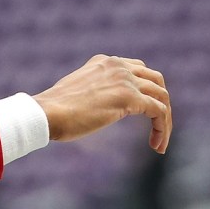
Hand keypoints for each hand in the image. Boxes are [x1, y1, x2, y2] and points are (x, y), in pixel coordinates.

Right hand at [33, 55, 171, 152]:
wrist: (45, 113)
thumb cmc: (52, 111)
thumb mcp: (76, 93)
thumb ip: (91, 92)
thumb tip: (94, 107)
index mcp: (104, 62)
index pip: (138, 70)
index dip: (145, 92)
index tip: (143, 113)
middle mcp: (118, 66)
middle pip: (156, 80)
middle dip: (161, 103)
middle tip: (158, 126)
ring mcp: (125, 80)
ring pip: (162, 96)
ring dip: (164, 120)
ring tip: (160, 142)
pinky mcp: (130, 98)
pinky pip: (159, 112)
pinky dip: (162, 128)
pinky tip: (157, 145)